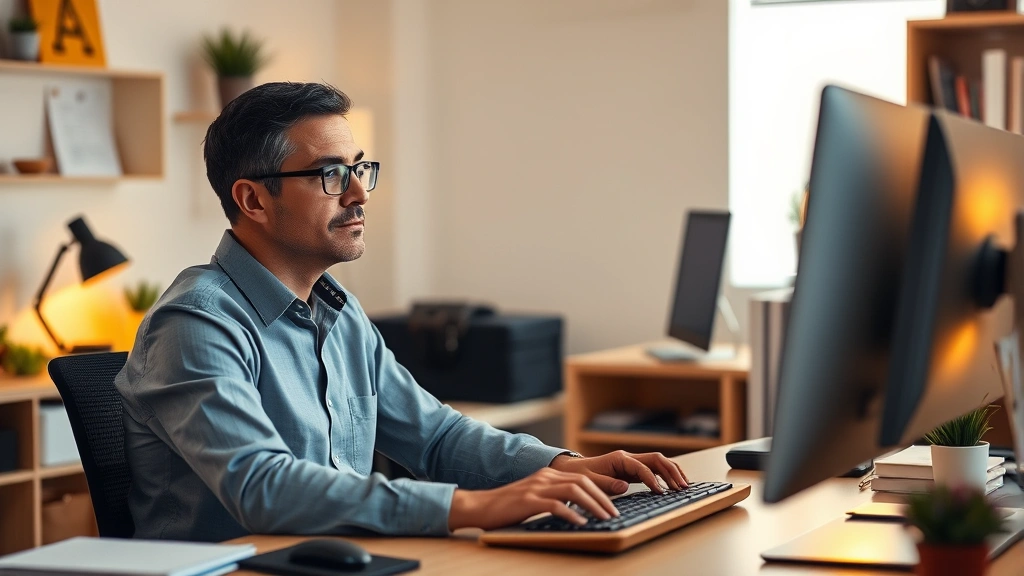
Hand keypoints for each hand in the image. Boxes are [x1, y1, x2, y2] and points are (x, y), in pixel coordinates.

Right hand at [447, 467, 619, 530]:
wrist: (481, 506)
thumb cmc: (508, 506)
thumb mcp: (535, 496)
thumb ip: (555, 497)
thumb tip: (579, 510)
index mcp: (548, 474)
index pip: (583, 477)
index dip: (601, 490)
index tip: (614, 504)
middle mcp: (545, 476)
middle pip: (582, 482)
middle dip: (602, 497)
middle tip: (614, 513)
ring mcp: (536, 487)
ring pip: (573, 491)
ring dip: (593, 505)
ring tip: (604, 518)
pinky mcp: (528, 500)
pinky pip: (555, 505)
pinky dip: (571, 514)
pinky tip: (581, 523)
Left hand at [549, 450, 688, 494]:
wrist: (574, 469)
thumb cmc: (582, 475)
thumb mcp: (590, 481)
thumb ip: (607, 484)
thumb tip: (625, 486)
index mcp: (619, 458)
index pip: (642, 467)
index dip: (652, 479)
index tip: (660, 492)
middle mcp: (628, 457)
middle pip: (657, 459)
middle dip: (671, 472)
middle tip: (681, 487)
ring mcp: (633, 462)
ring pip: (659, 462)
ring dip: (673, 472)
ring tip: (685, 486)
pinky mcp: (634, 469)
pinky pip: (655, 469)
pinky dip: (667, 475)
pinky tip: (675, 484)